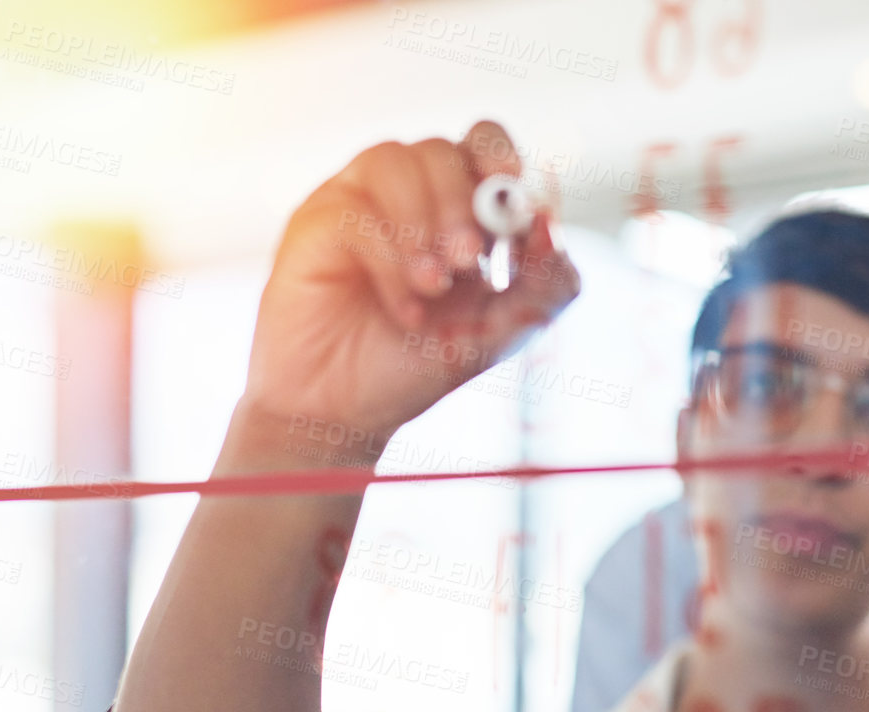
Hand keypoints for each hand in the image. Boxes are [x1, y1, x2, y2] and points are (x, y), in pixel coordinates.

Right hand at [241, 121, 580, 457]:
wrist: (344, 410)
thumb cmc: (416, 365)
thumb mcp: (501, 332)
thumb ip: (544, 286)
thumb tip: (551, 229)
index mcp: (459, 209)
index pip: (485, 145)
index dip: (504, 163)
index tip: (516, 212)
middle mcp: (409, 195)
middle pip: (442, 150)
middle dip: (463, 203)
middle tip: (469, 261)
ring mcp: (359, 202)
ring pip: (393, 162)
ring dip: (422, 225)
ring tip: (434, 288)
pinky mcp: (316, 222)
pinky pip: (353, 212)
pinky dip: (388, 262)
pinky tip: (405, 310)